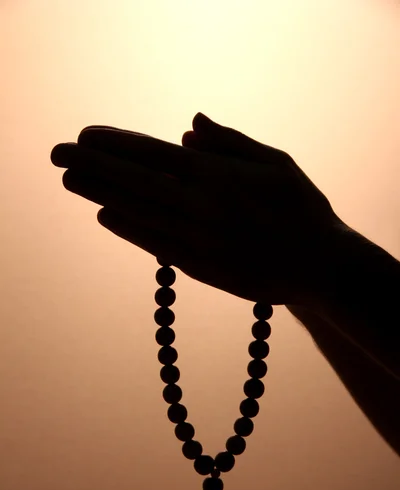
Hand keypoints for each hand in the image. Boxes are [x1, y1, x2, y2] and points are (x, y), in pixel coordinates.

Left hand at [51, 113, 342, 305]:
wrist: (321, 267)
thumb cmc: (303, 208)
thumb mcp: (275, 162)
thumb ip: (229, 142)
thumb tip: (188, 125)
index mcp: (218, 175)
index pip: (153, 153)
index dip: (115, 143)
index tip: (85, 135)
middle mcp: (200, 206)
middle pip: (135, 182)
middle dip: (93, 165)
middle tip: (58, 156)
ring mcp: (197, 239)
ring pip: (138, 213)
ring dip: (101, 194)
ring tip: (71, 182)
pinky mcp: (200, 267)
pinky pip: (155, 244)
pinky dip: (128, 229)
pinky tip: (106, 215)